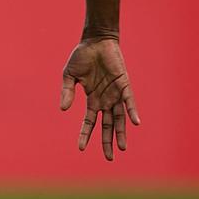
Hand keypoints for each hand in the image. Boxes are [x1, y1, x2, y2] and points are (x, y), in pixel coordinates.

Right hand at [59, 36, 140, 160]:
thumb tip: (63, 109)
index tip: (80, 148)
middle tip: (110, 158)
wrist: (95, 40)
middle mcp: (105, 99)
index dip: (85, 134)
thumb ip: (67, 92)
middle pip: (107, 125)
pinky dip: (132, 111)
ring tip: (123, 147)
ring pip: (119, 118)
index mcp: (92, 99)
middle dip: (108, 141)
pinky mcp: (124, 84)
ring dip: (121, 133)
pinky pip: (129, 101)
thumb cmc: (82, 56)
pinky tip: (135, 123)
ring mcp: (115, 93)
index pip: (89, 122)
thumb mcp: (69, 75)